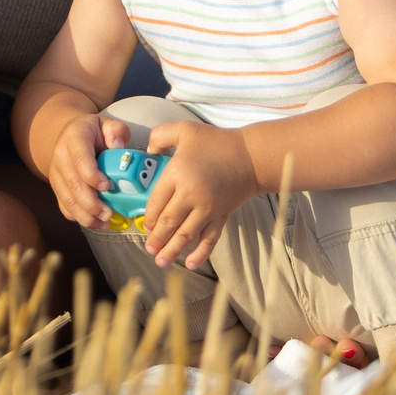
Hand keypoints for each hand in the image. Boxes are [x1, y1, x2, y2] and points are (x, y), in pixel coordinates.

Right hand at [48, 111, 128, 229]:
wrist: (69, 135)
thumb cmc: (93, 133)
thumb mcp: (106, 124)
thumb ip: (116, 131)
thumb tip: (118, 146)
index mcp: (73, 138)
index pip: (79, 157)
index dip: (91, 174)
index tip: (106, 187)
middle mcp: (60, 157)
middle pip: (72, 183)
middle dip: (91, 202)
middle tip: (108, 214)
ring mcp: (56, 174)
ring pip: (67, 199)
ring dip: (85, 215)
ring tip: (104, 223)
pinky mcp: (57, 188)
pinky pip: (64, 206)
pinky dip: (79, 217)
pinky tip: (95, 223)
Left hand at [141, 118, 259, 270]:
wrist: (250, 156)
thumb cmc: (216, 142)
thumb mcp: (184, 130)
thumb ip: (160, 136)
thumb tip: (149, 151)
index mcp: (178, 174)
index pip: (156, 202)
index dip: (148, 217)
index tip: (145, 226)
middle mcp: (191, 195)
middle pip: (168, 223)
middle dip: (156, 239)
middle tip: (149, 249)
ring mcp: (208, 208)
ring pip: (185, 235)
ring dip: (172, 250)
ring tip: (161, 261)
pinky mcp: (221, 216)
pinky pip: (209, 239)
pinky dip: (200, 253)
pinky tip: (190, 264)